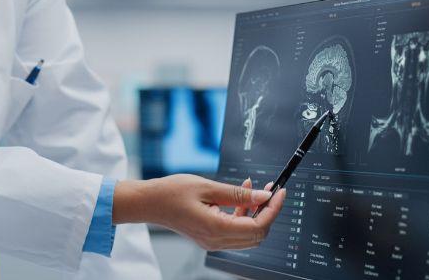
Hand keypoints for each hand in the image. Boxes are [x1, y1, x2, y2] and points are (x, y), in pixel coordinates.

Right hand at [112, 174, 285, 250]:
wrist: (149, 202)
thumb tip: (264, 195)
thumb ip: (238, 193)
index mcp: (216, 229)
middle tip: (270, 189)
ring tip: (255, 187)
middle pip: (257, 234)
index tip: (279, 192)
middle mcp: (216, 240)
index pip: (258, 226)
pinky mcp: (209, 236)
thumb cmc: (171, 192)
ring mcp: (213, 241)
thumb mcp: (208, 187)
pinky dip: (243, 214)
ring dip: (255, 212)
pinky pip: (235, 230)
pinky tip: (241, 195)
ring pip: (247, 233)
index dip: (273, 209)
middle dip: (267, 211)